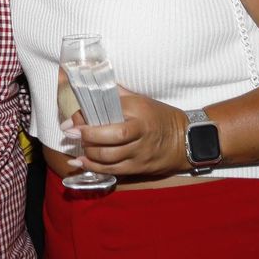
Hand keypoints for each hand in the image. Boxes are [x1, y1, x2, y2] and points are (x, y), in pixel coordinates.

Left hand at [68, 87, 188, 176]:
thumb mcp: (142, 101)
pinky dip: (94, 168)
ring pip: (108, 159)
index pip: (110, 119)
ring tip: (78, 147)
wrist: (186, 140)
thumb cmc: (161, 116)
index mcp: (139, 114)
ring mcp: (139, 154)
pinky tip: (81, 163)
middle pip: (108, 142)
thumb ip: (117, 95)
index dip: (88, 122)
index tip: (74, 120)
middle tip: (72, 133)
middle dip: (86, 138)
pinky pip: (112, 171)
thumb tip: (92, 87)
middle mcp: (140, 135)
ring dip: (88, 154)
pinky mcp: (138, 169)